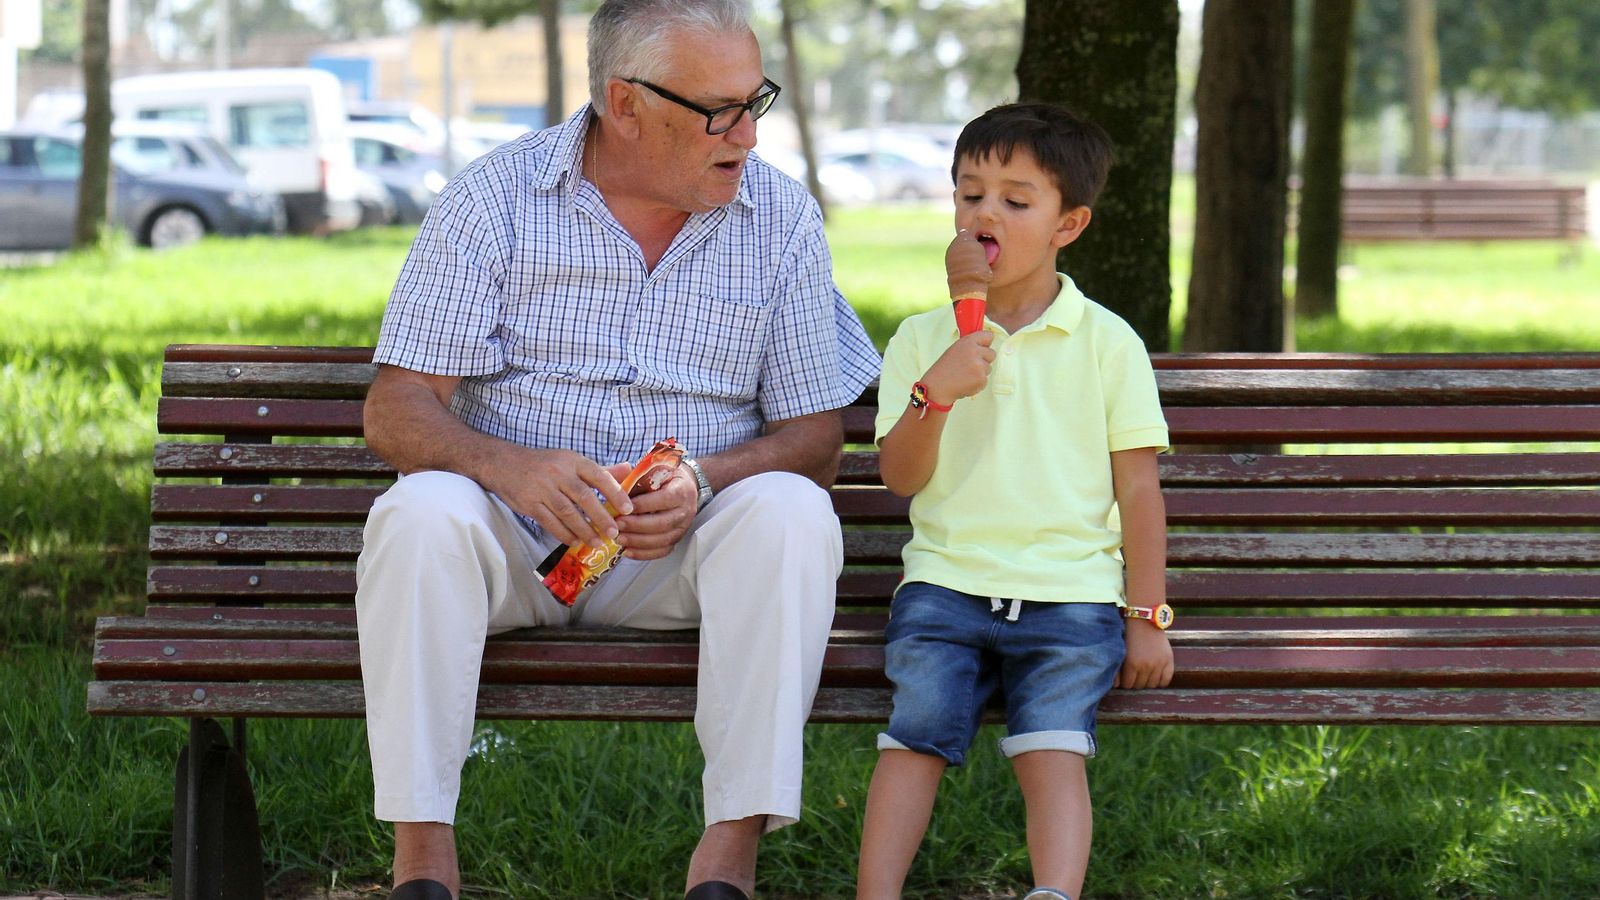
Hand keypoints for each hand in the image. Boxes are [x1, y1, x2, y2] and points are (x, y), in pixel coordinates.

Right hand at [483, 447, 632, 549]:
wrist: (504, 464)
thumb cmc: (545, 464)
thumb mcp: (571, 461)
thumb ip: (600, 469)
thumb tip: (628, 469)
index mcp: (573, 461)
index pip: (598, 475)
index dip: (615, 492)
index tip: (628, 508)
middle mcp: (558, 473)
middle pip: (584, 497)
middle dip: (601, 517)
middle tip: (614, 533)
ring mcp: (542, 488)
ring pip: (567, 513)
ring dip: (584, 530)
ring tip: (597, 542)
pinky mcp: (529, 503)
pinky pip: (550, 522)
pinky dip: (564, 533)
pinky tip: (575, 541)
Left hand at [614, 463, 699, 560]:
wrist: (682, 487)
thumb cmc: (663, 476)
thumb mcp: (653, 469)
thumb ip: (637, 478)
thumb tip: (617, 489)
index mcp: (682, 490)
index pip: (665, 499)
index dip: (644, 505)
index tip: (623, 508)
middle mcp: (686, 511)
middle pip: (663, 524)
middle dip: (637, 526)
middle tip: (617, 526)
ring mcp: (683, 528)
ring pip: (662, 541)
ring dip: (638, 542)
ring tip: (618, 539)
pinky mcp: (676, 540)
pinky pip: (661, 551)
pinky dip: (643, 554)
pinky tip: (627, 551)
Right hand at [921, 331, 995, 405]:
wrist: (938, 386)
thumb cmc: (945, 368)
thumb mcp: (956, 349)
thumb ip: (971, 345)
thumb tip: (984, 344)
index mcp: (968, 342)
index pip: (988, 336)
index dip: (985, 343)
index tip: (981, 348)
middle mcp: (975, 352)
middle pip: (992, 353)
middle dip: (984, 359)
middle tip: (970, 365)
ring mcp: (980, 366)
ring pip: (989, 368)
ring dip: (980, 372)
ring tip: (965, 375)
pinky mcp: (981, 379)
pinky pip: (985, 380)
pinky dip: (978, 383)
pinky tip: (966, 382)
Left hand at [1115, 619, 1174, 689]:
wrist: (1145, 621)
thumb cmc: (1130, 636)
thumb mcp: (1122, 652)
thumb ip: (1119, 669)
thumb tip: (1116, 685)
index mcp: (1132, 664)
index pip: (1127, 685)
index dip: (1125, 682)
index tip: (1125, 679)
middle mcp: (1146, 666)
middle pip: (1139, 686)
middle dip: (1135, 682)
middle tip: (1135, 676)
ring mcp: (1158, 664)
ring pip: (1152, 685)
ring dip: (1147, 682)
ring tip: (1144, 675)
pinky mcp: (1168, 661)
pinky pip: (1165, 680)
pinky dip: (1160, 681)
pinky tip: (1155, 676)